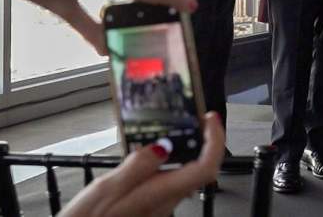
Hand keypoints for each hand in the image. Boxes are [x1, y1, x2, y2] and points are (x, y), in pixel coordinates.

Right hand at [59, 112, 224, 216]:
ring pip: (184, 172)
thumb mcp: (108, 187)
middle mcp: (166, 201)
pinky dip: (167, 160)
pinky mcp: (151, 204)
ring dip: (184, 148)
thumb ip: (137, 165)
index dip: (215, 141)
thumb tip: (164, 145)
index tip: (210, 118)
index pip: (205, 167)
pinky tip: (150, 151)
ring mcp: (160, 204)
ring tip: (170, 128)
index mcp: (159, 193)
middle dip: (202, 139)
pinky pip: (168, 178)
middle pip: (199, 167)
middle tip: (193, 117)